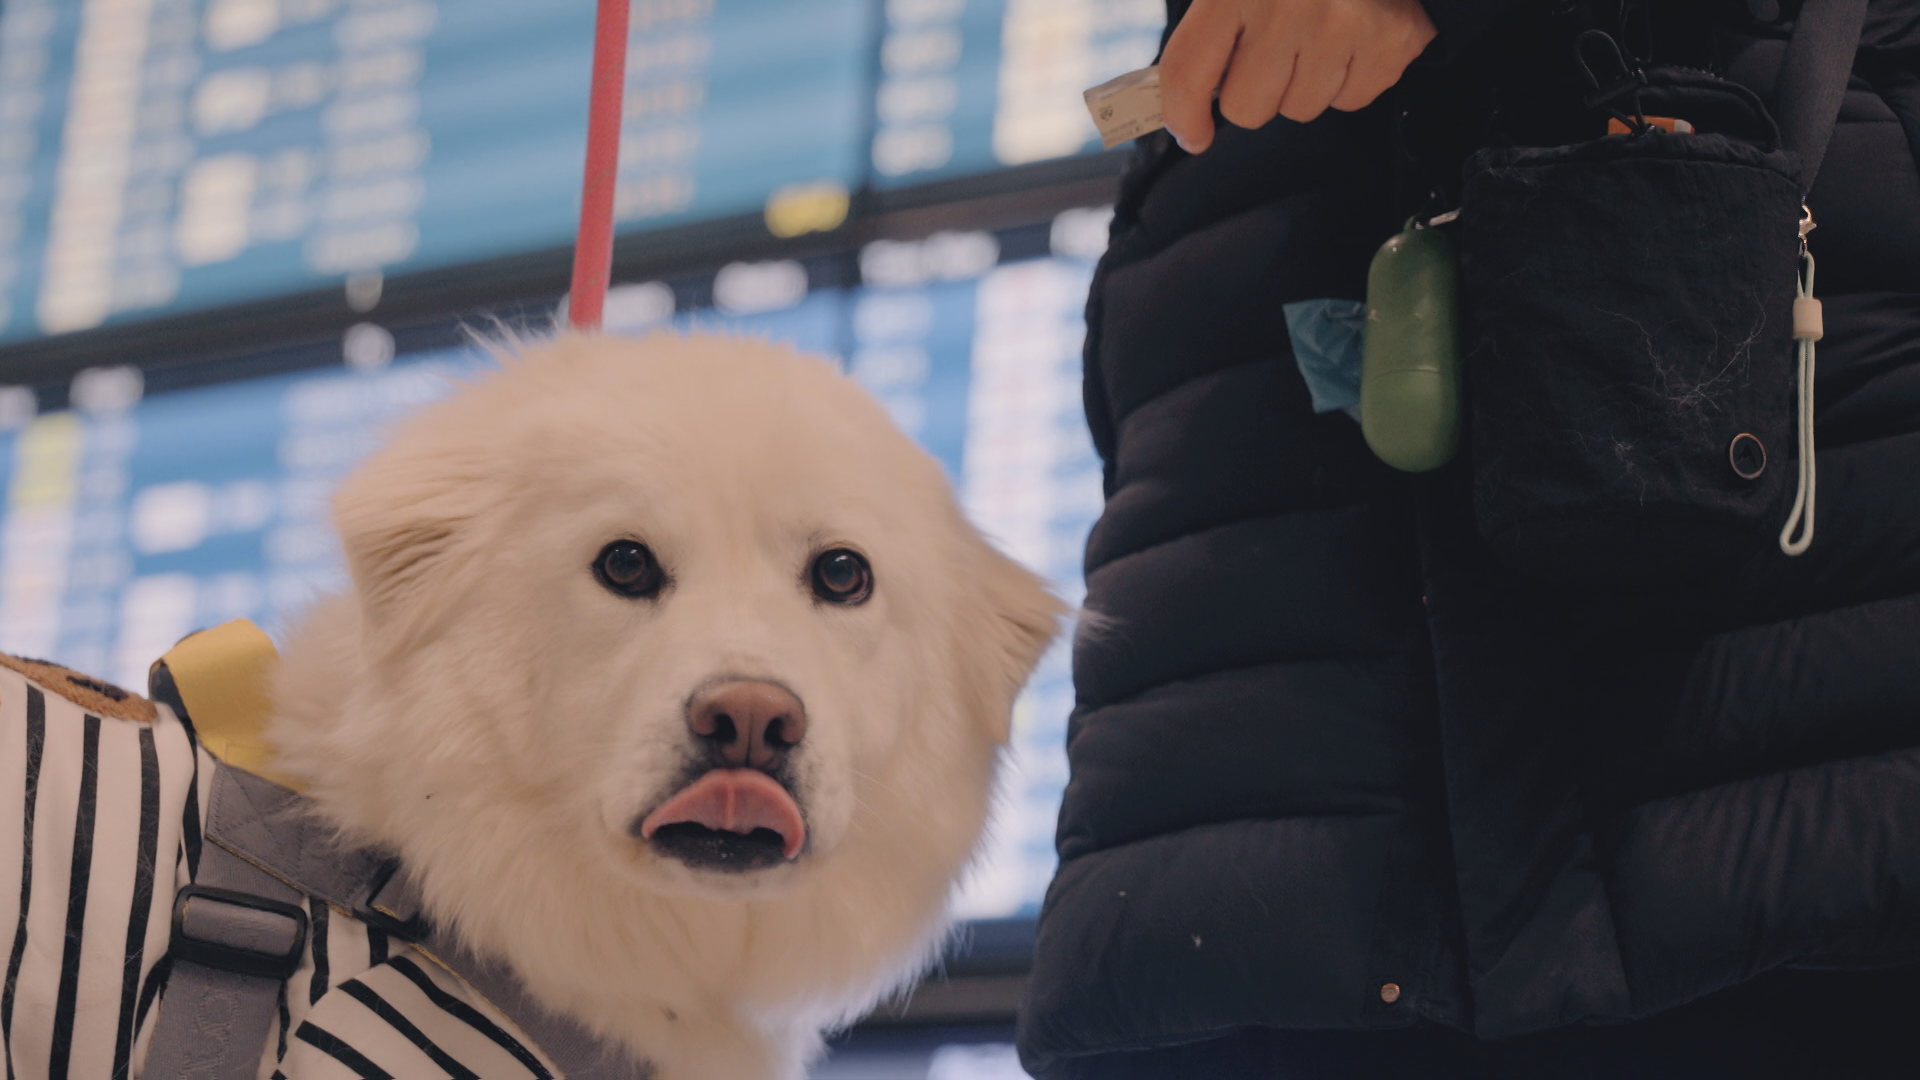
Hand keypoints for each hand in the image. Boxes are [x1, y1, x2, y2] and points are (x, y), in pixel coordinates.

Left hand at [1161, 0, 1436, 151]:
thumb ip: (1205, 36)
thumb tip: (1182, 117)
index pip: (1189, 69)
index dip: (1183, 114)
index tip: (1193, 135)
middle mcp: (1288, 3)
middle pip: (1247, 108)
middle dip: (1254, 94)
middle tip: (1271, 55)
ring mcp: (1344, 22)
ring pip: (1300, 108)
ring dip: (1303, 85)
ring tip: (1317, 36)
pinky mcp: (1392, 38)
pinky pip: (1350, 100)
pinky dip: (1347, 80)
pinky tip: (1350, 40)